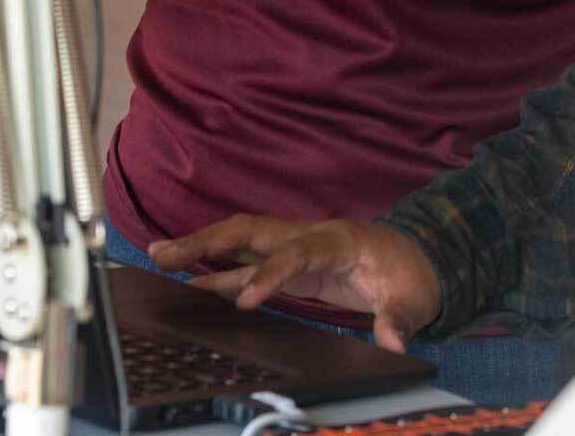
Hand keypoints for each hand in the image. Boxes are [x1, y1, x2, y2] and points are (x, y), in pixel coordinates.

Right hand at [148, 216, 441, 352]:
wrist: (416, 259)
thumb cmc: (413, 276)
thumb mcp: (415, 298)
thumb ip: (399, 318)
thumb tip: (393, 342)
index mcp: (338, 241)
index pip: (295, 254)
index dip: (269, 276)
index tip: (244, 302)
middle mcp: (307, 236)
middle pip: (249, 231)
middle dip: (205, 241)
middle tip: (163, 254)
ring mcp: (294, 248)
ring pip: (239, 244)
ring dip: (199, 250)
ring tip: (158, 259)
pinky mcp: (290, 266)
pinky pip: (246, 266)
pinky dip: (215, 273)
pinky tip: (188, 286)